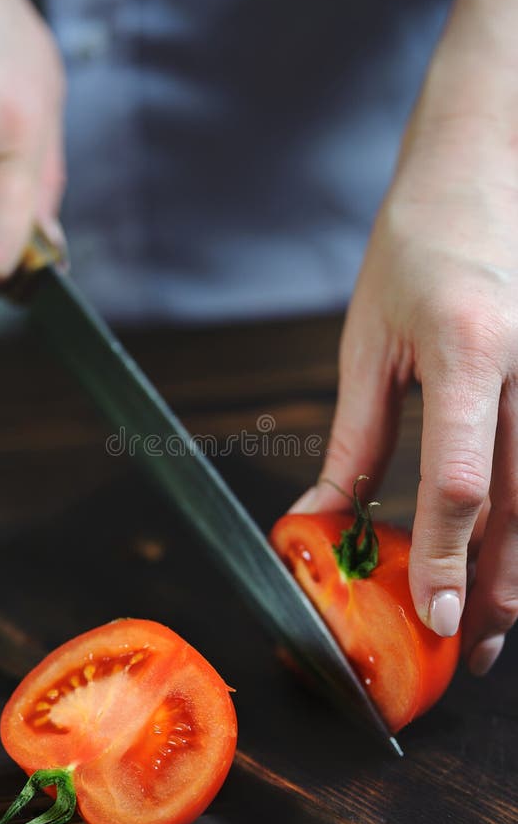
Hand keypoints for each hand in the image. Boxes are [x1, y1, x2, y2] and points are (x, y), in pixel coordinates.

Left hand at [293, 0, 517, 674]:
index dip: (451, 563)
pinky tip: (514, 552)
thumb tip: (324, 519)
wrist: (481, 174)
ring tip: (498, 622)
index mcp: (468, 350)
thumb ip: (353, 441)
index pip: (461, 484)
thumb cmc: (415, 248)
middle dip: (502, 590)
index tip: (441, 623)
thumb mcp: (368, 343)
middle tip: (476, 649)